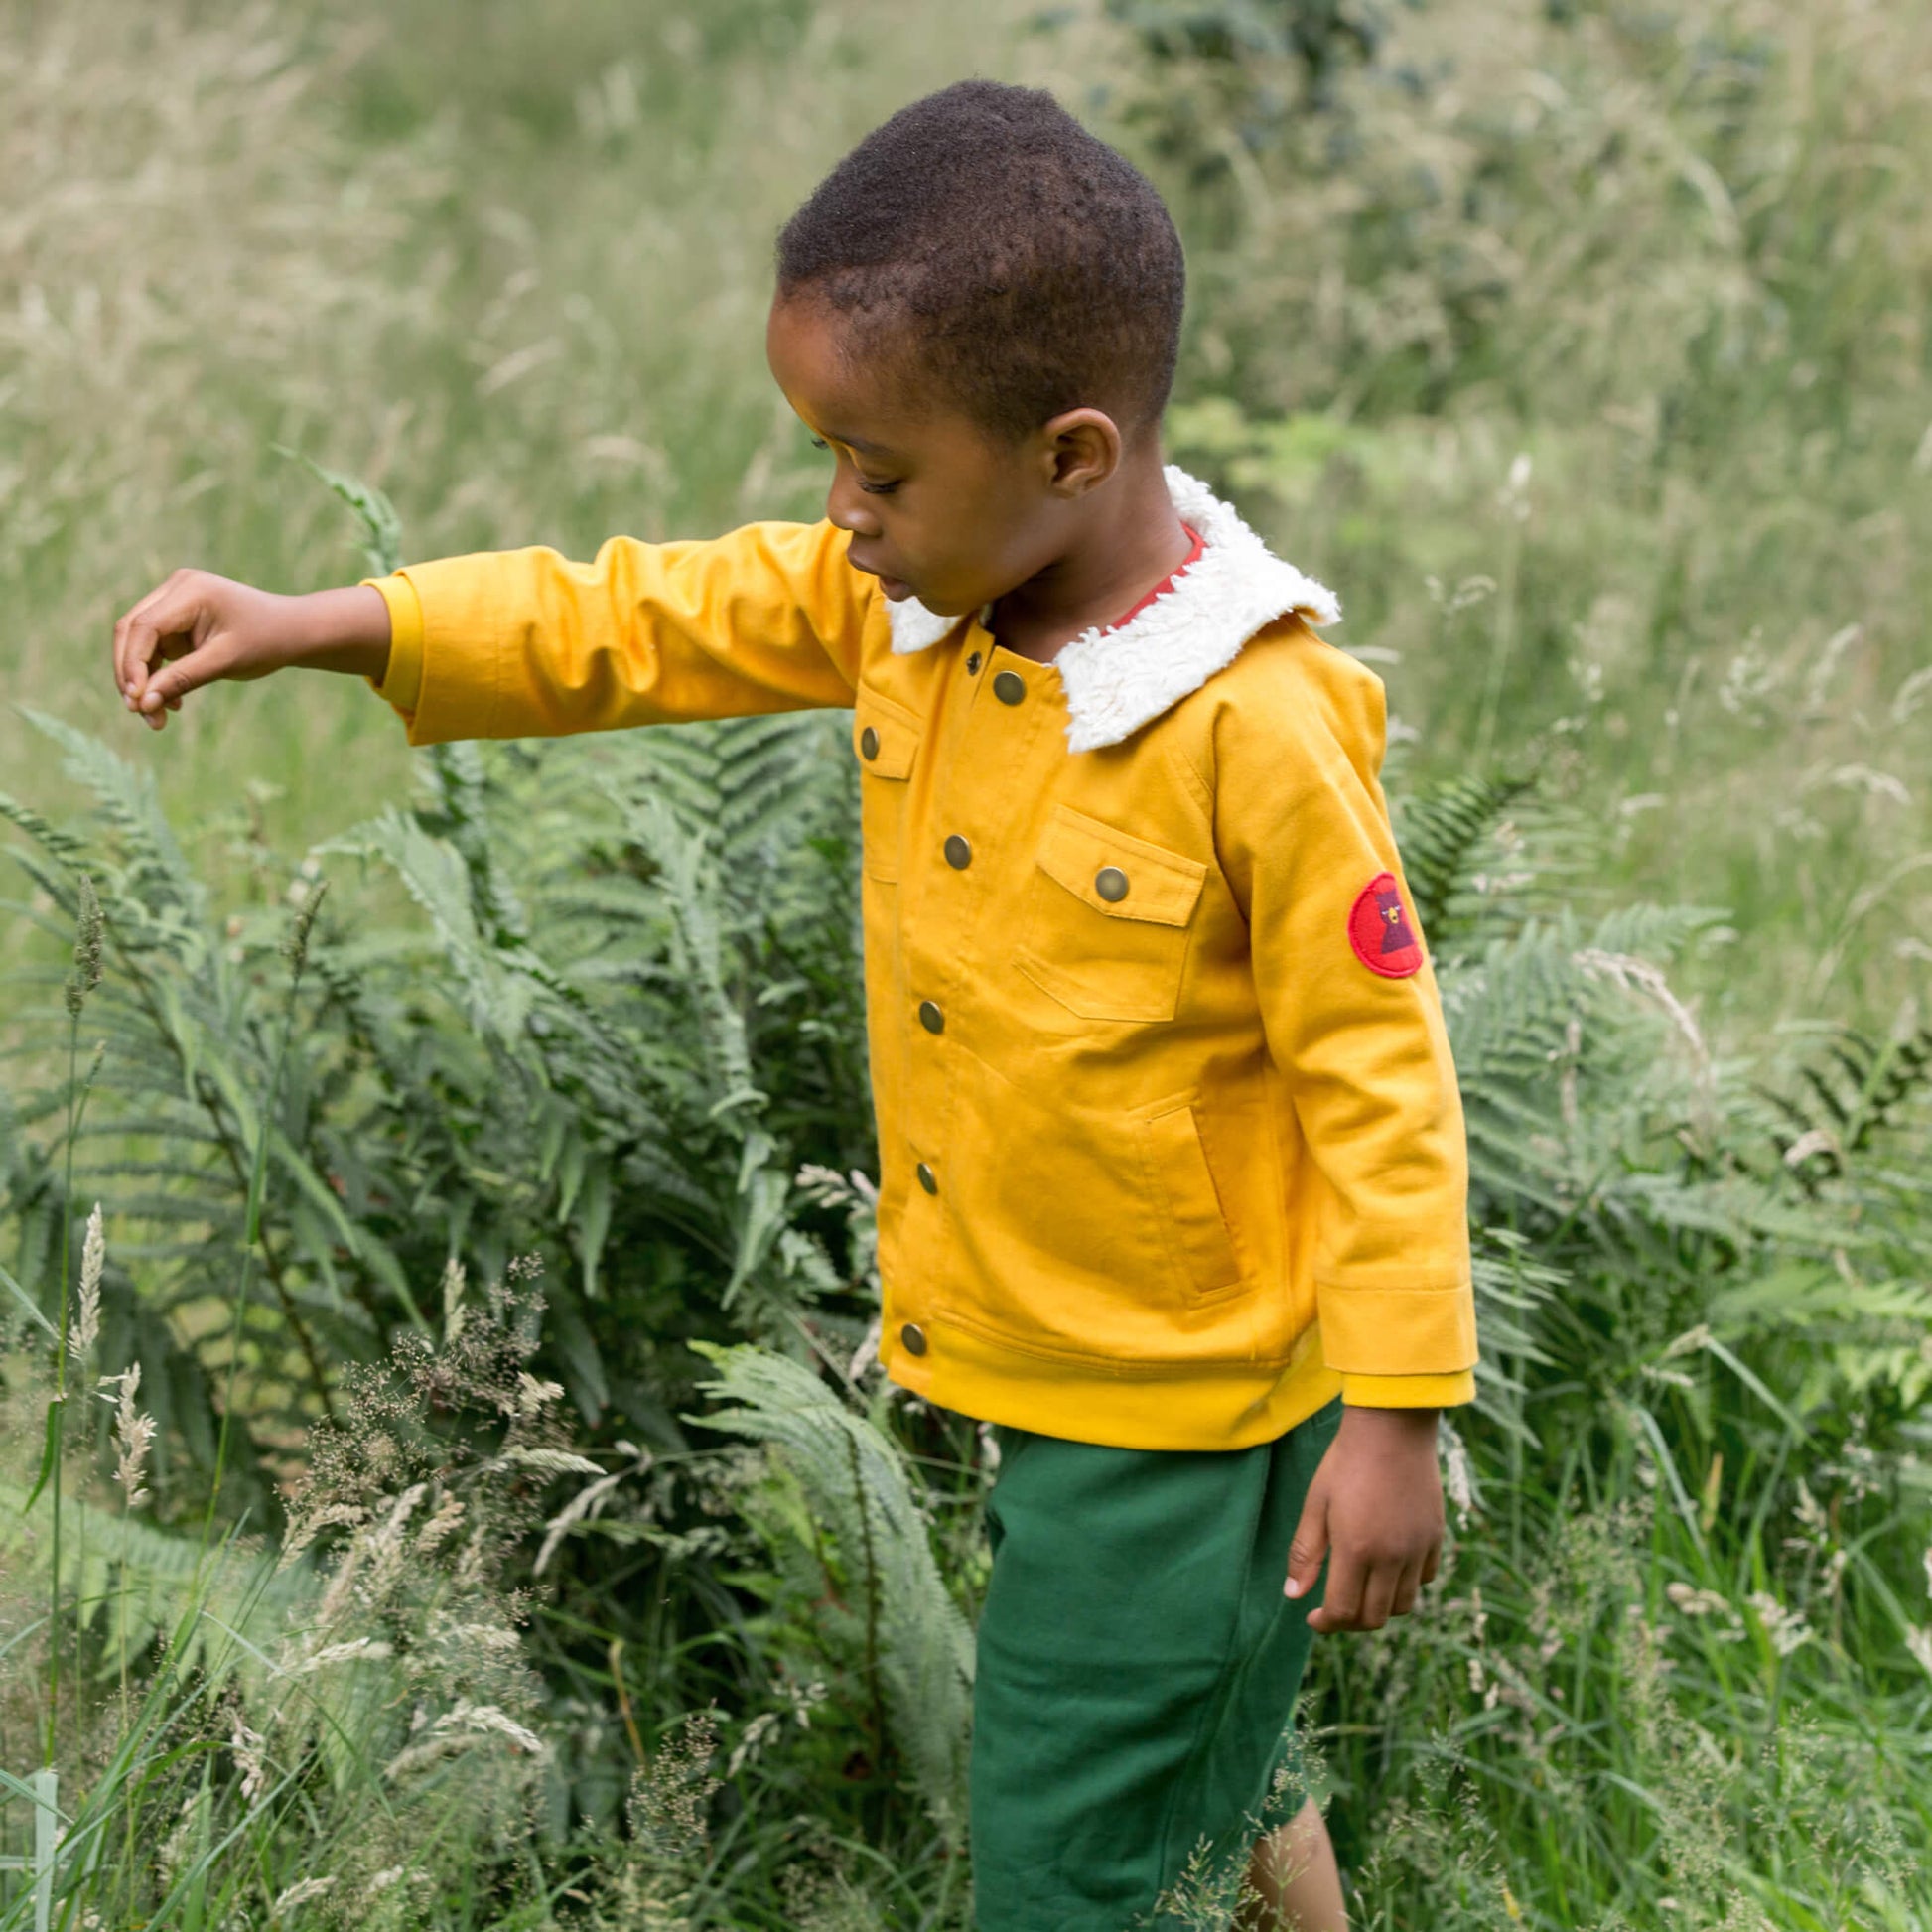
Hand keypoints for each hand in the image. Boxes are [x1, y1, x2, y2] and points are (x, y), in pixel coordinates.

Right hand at [111, 572, 391, 731]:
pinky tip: (172, 703)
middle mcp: (176, 589)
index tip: (137, 701)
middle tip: (139, 713)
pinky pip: (154, 648)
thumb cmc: (267, 642)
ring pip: (139, 642)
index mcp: (190, 590)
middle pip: (132, 631)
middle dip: (132, 674)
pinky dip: (158, 675)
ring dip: (142, 679)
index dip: (133, 665)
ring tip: (157, 718)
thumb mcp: (225, 662)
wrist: (293, 631)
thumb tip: (143, 704)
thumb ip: (183, 679)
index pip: (144, 627)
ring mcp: (174, 601)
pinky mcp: (177, 619)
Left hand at [1284, 1405, 1443, 1633]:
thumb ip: (1305, 1553)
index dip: (1326, 1623)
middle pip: (1375, 1617)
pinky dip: (1405, 1584)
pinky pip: (1424, 1579)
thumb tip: (1294, 1595)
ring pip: (1403, 1604)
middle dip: (1351, 1621)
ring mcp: (1417, 1549)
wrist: (1392, 1428)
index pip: (1344, 1611)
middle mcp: (1391, 1557)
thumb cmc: (1345, 1462)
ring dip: (1379, 1607)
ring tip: (1361, 1589)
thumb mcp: (1316, 1503)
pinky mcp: (1435, 1537)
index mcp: (1356, 1550)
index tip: (1313, 1618)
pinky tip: (1388, 1567)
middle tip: (1335, 1608)